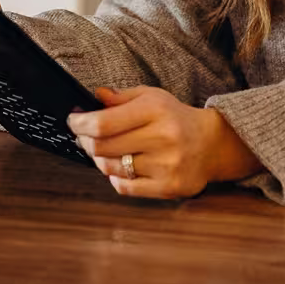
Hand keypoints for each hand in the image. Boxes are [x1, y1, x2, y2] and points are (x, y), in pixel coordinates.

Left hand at [67, 85, 262, 199]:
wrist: (211, 144)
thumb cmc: (175, 118)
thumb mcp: (153, 97)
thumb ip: (122, 97)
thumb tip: (95, 96)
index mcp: (156, 110)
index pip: (104, 122)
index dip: (80, 124)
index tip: (72, 121)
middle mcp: (162, 137)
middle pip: (102, 147)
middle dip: (85, 141)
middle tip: (82, 136)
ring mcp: (165, 165)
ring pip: (110, 168)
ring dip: (99, 160)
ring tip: (105, 151)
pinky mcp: (168, 187)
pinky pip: (124, 187)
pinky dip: (115, 177)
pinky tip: (121, 167)